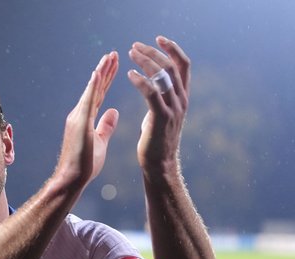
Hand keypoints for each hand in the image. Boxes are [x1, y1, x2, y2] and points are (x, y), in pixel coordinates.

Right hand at [57, 51, 118, 188]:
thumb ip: (106, 126)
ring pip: (91, 90)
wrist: (71, 178)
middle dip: (105, 70)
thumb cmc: (84, 165)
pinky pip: (88, 101)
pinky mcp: (79, 122)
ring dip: (100, 72)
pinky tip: (98, 73)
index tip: (114, 65)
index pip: (99, 94)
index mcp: (85, 118)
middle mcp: (80, 114)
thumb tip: (114, 112)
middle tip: (114, 54)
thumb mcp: (100, 142)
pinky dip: (93, 86)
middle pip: (95, 88)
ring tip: (109, 57)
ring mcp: (78, 117)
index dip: (107, 79)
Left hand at [127, 36, 189, 174]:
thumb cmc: (156, 141)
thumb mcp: (162, 115)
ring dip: (146, 61)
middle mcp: (181, 100)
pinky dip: (141, 81)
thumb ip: (161, 100)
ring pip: (163, 76)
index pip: (183, 65)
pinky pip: (152, 93)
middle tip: (135, 46)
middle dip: (153, 52)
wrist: (160, 165)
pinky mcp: (160, 118)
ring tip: (130, 54)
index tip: (158, 38)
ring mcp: (173, 109)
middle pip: (171, 66)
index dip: (172, 49)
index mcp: (182, 97)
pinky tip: (129, 75)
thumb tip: (154, 90)